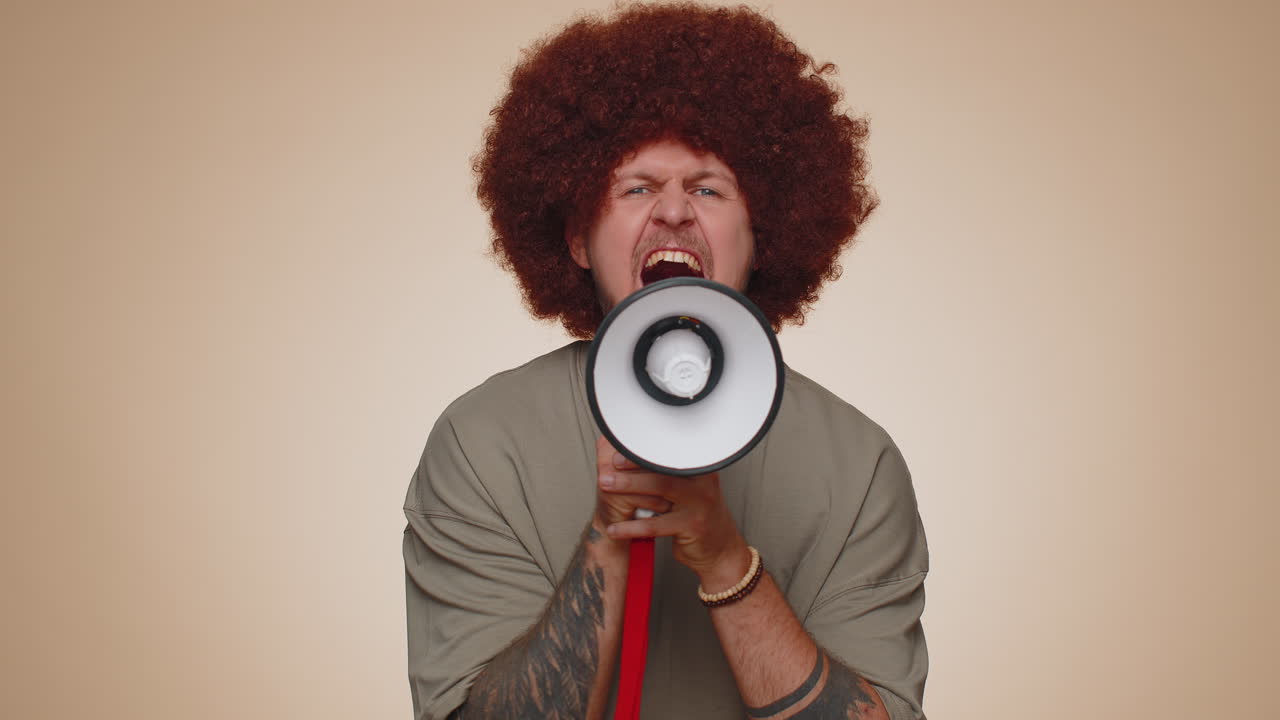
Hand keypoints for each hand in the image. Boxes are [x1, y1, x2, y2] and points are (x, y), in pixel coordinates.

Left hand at [592, 435, 749, 585]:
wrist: (720, 550)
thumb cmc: (697, 517)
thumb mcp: (688, 491)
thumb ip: (668, 475)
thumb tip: (633, 456)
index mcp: (700, 469)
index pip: (668, 454)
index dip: (643, 450)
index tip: (620, 448)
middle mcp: (703, 482)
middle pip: (663, 468)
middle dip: (632, 465)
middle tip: (608, 464)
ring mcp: (700, 503)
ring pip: (659, 491)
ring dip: (628, 487)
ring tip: (604, 485)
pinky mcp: (692, 526)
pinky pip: (655, 525)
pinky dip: (631, 527)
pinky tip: (615, 528)